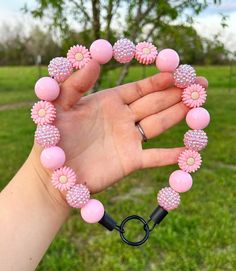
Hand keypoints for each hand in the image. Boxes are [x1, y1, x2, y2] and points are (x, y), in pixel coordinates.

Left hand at [32, 60, 207, 195]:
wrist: (52, 173)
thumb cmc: (52, 138)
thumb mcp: (59, 105)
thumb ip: (75, 82)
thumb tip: (92, 57)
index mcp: (110, 103)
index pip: (141, 88)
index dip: (160, 79)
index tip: (179, 71)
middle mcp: (123, 119)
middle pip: (155, 103)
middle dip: (177, 93)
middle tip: (199, 85)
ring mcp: (128, 140)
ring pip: (159, 124)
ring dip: (178, 114)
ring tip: (197, 105)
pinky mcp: (130, 161)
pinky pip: (155, 157)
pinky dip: (172, 155)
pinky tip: (188, 150)